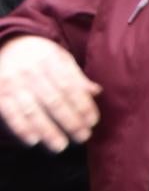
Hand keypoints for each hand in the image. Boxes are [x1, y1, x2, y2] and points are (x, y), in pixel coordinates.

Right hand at [0, 36, 99, 150]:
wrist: (5, 44)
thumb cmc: (39, 55)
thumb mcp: (60, 58)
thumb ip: (77, 76)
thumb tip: (96, 92)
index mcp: (50, 60)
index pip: (70, 87)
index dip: (83, 106)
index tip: (93, 122)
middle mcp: (30, 71)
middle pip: (53, 101)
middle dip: (70, 122)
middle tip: (82, 137)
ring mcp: (12, 83)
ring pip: (32, 110)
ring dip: (47, 130)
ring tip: (60, 146)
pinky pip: (10, 113)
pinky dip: (21, 128)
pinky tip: (33, 141)